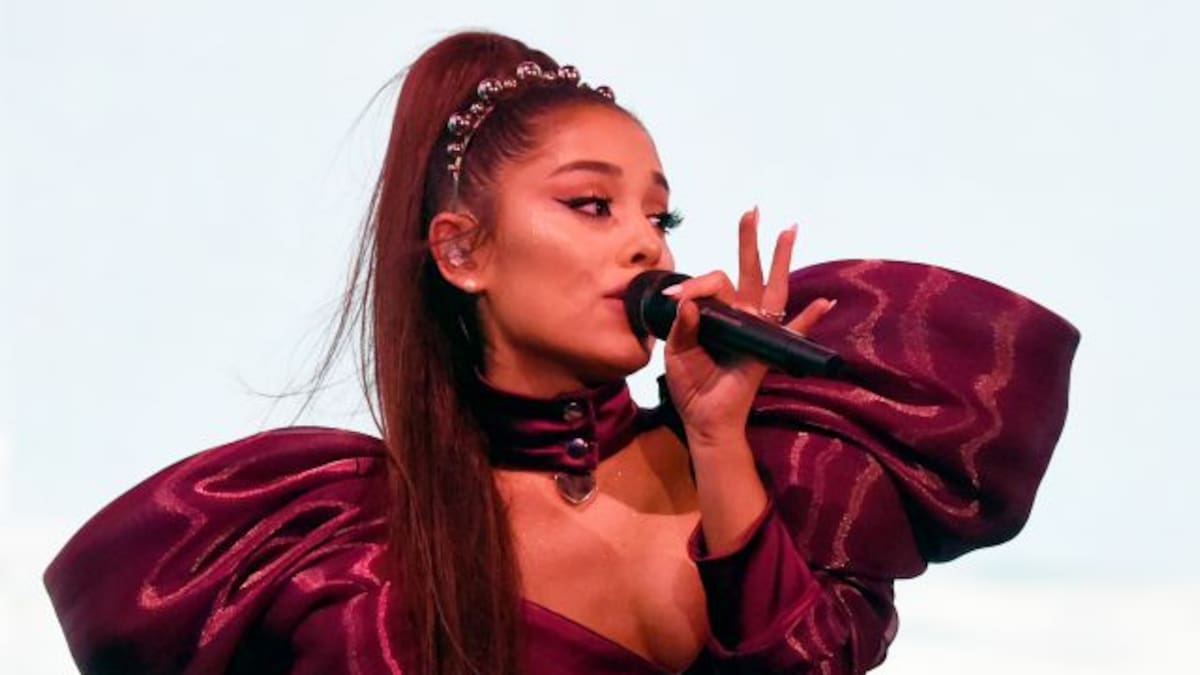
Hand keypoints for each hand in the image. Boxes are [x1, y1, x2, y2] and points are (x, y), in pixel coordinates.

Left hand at [661, 207, 834, 445]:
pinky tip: (826, 303)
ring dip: (782, 260)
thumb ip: (683, 327)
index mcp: (716, 314)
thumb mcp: (677, 352)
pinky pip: (794, 333)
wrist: (704, 418)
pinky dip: (811, 319)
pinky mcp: (768, 349)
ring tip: (789, 230)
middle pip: (748, 271)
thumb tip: (690, 302)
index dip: (694, 285)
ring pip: (773, 289)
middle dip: (749, 241)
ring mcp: (757, 330)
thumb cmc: (691, 385)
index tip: (675, 298)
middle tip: (752, 211)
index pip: (711, 284)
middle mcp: (740, 315)